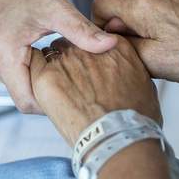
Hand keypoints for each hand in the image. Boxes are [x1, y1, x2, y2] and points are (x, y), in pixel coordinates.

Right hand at [0, 0, 117, 113]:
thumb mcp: (58, 8)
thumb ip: (82, 30)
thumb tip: (110, 44)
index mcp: (3, 54)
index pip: (28, 101)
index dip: (54, 102)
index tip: (78, 93)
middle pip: (25, 98)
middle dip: (51, 94)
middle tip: (78, 83)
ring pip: (22, 89)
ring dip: (43, 83)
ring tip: (65, 69)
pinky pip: (18, 78)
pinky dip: (35, 74)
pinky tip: (52, 61)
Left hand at [29, 36, 160, 145]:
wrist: (117, 137)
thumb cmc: (134, 119)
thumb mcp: (143, 86)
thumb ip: (128, 70)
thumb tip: (124, 74)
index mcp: (115, 46)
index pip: (94, 40)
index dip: (90, 56)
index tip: (91, 70)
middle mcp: (89, 46)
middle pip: (71, 45)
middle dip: (70, 61)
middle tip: (74, 85)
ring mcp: (67, 60)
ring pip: (51, 55)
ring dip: (53, 70)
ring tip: (60, 93)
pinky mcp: (47, 76)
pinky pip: (34, 69)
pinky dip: (37, 78)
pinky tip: (47, 94)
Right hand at [95, 0, 178, 82]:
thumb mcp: (152, 61)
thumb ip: (124, 44)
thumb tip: (111, 36)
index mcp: (140, 3)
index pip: (100, 4)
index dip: (101, 24)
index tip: (114, 40)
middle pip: (123, 0)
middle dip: (125, 21)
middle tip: (142, 45)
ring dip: (146, 15)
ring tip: (165, 38)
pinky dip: (166, 8)